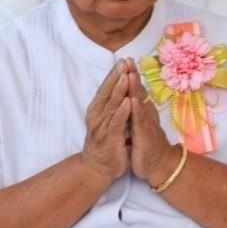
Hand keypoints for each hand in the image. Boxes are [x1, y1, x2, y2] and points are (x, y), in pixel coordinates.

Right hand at [81, 61, 130, 182]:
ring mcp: (102, 127)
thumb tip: (125, 89)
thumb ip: (116, 106)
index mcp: (98, 109)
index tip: (124, 59)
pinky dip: (122, 112)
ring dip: (119, 90)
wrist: (98, 168)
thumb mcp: (111, 121)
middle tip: (125, 61)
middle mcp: (97, 115)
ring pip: (111, 105)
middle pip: (107, 92)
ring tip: (126, 76)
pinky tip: (129, 102)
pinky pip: (116, 123)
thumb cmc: (107, 142)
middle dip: (116, 76)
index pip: (107, 88)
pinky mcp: (109, 138)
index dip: (115, 74)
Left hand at [125, 62, 178, 185]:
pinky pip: (140, 121)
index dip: (131, 76)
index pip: (136, 91)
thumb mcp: (142, 126)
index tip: (126, 62)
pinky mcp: (146, 136)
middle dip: (133, 76)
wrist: (162, 166)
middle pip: (139, 92)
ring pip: (140, 103)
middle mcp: (146, 115)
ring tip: (130, 73)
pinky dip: (137, 110)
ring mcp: (147, 124)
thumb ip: (140, 112)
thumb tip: (137, 98)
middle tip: (128, 60)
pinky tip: (133, 100)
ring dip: (135, 88)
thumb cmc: (150, 146)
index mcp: (143, 112)